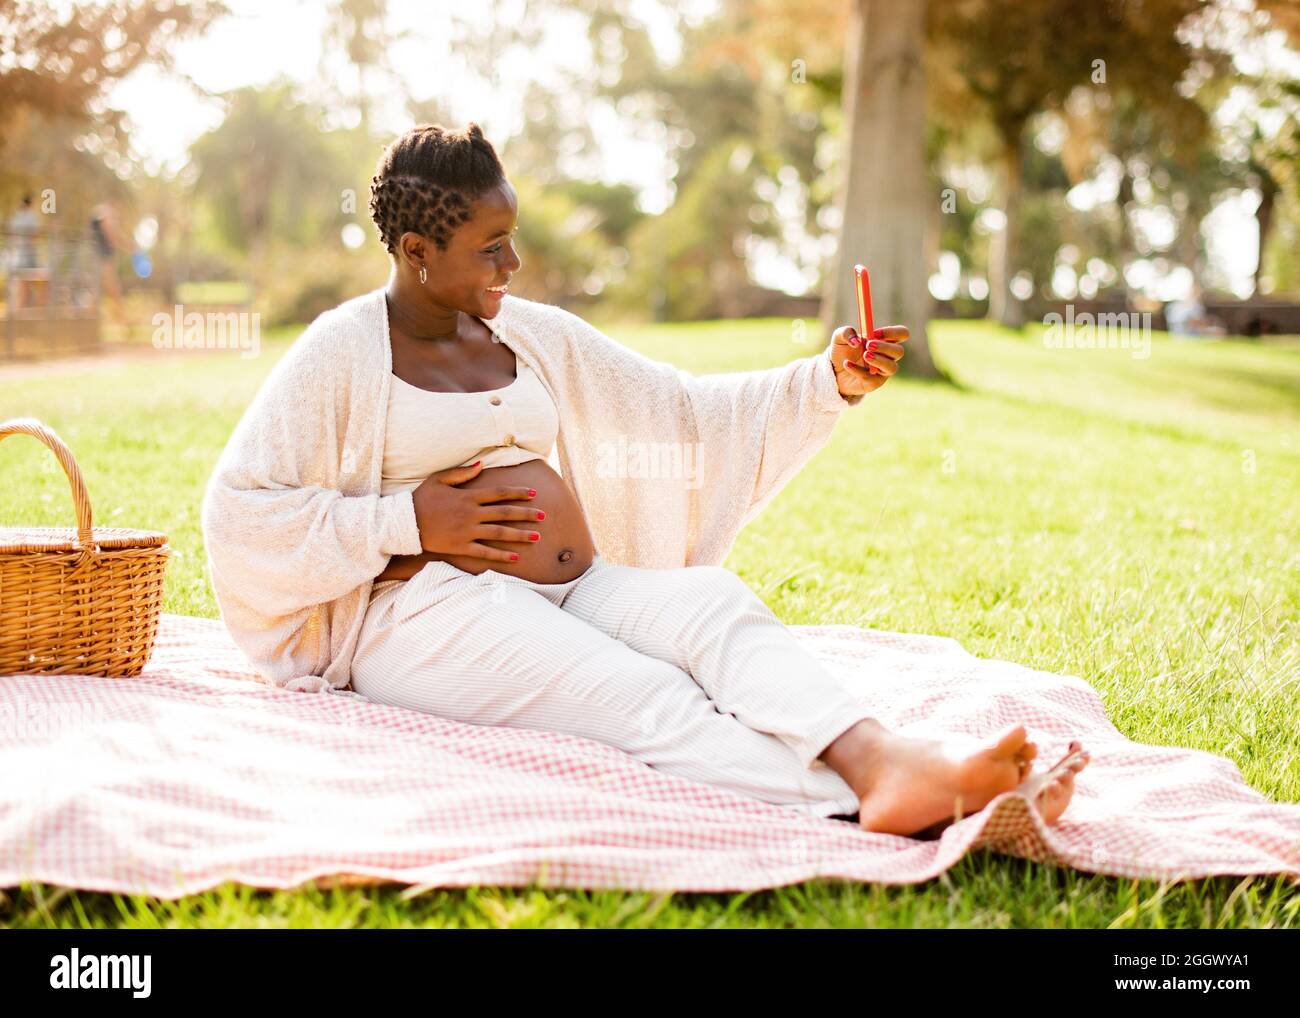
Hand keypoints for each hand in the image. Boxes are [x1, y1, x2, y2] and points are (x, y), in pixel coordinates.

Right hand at [409, 461, 544, 564]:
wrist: (404, 522)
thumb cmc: (421, 499)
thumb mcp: (439, 480)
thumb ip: (461, 473)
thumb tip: (481, 465)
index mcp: (468, 496)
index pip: (498, 493)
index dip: (517, 493)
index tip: (533, 493)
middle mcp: (471, 514)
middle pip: (504, 513)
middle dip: (526, 514)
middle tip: (543, 515)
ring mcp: (467, 531)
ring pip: (499, 533)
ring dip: (519, 535)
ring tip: (537, 537)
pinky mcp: (460, 546)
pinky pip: (484, 552)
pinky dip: (500, 555)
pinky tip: (515, 557)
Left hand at [830, 324, 908, 397]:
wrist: (833, 371)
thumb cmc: (842, 351)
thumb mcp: (839, 338)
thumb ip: (846, 332)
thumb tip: (856, 341)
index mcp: (885, 340)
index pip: (902, 334)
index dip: (892, 332)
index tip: (874, 333)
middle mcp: (888, 356)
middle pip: (899, 351)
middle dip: (885, 347)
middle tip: (869, 345)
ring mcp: (883, 371)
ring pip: (892, 367)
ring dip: (879, 360)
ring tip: (865, 356)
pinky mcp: (874, 383)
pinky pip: (871, 378)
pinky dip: (857, 370)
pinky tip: (847, 364)